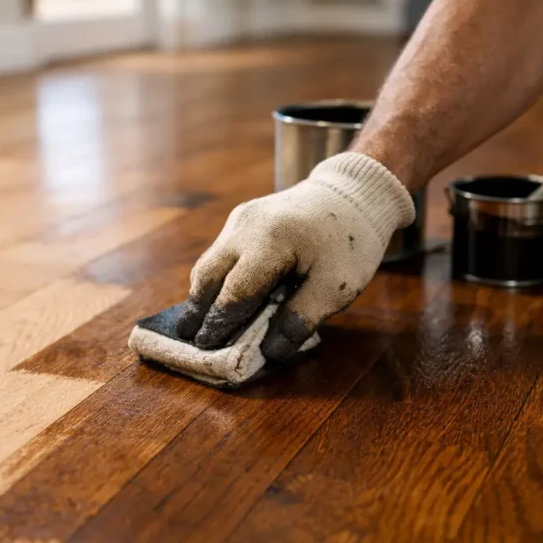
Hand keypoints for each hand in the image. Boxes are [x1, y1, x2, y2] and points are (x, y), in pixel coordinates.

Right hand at [175, 152, 415, 360]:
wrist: (354, 192)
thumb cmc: (351, 241)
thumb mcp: (337, 287)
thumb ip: (301, 318)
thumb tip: (269, 350)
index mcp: (270, 243)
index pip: (234, 292)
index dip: (219, 323)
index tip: (207, 348)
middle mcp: (245, 228)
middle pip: (208, 275)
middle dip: (198, 310)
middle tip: (188, 338)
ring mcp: (240, 219)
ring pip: (210, 263)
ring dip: (204, 294)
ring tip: (198, 323)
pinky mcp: (242, 217)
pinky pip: (221, 253)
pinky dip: (217, 278)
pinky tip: (219, 298)